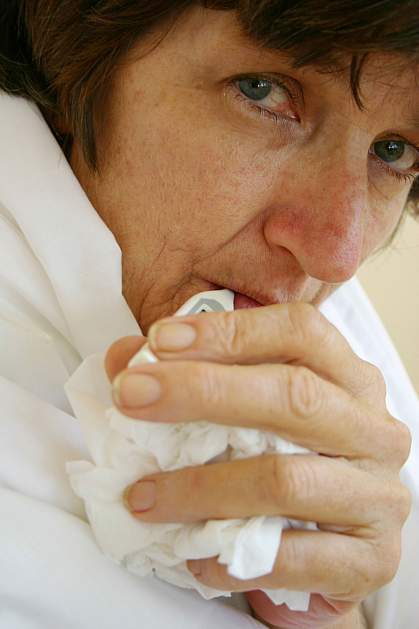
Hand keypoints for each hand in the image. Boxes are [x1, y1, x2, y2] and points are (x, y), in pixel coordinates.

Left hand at [105, 303, 410, 627]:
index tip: (159, 340)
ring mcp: (378, 496)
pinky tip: (192, 553)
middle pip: (294, 395)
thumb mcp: (245, 412)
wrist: (330, 551)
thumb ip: (191, 378)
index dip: (229, 331)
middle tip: (131, 397)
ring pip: (285, 480)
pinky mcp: (370, 561)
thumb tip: (123, 361)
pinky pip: (293, 558)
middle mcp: (374, 430)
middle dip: (203, 391)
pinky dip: (230, 557)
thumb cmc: (284, 465)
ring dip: (200, 488)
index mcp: (350, 379)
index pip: (300, 332)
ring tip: (143, 496)